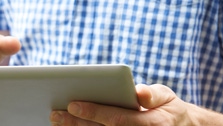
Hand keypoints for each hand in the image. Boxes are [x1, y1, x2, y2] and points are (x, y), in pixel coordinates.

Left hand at [50, 84, 222, 125]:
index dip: (94, 112)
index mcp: (149, 123)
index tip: (73, 104)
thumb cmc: (167, 109)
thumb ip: (153, 95)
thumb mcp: (167, 97)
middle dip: (76, 124)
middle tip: (55, 114)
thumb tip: (139, 93)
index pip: (116, 118)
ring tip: (57, 122)